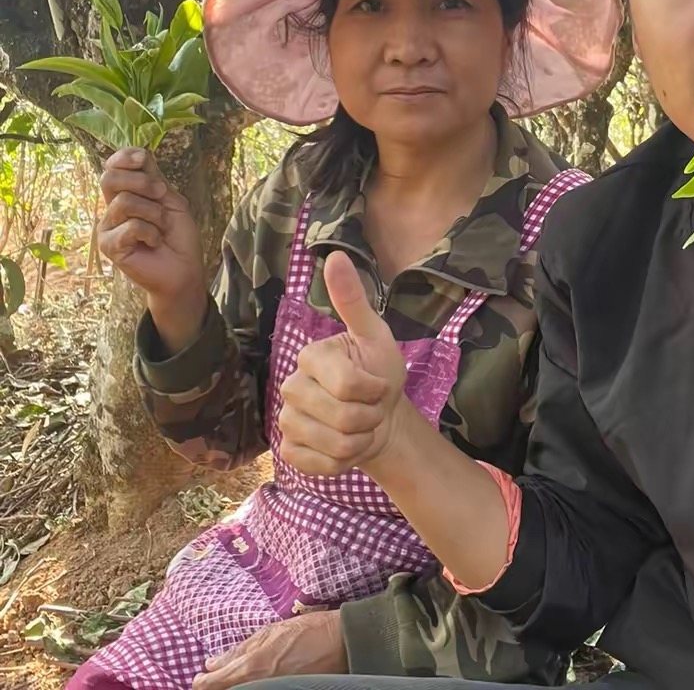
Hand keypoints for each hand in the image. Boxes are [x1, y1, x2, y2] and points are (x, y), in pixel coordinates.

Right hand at [99, 147, 204, 300]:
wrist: (184, 268)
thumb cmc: (179, 236)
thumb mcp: (171, 200)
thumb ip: (154, 178)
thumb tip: (139, 153)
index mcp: (126, 194)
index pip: (113, 166)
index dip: (124, 157)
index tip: (142, 159)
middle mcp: (112, 208)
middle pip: (109, 178)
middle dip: (142, 182)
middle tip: (162, 194)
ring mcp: (108, 227)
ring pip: (124, 202)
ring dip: (154, 213)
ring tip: (161, 228)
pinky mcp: (109, 245)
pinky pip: (130, 226)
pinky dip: (151, 232)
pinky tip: (154, 242)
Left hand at [191, 610, 346, 689]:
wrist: (341, 644)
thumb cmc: (308, 631)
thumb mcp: (271, 632)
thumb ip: (239, 650)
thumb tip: (212, 663)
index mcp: (253, 666)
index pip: (213, 685)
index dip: (202, 684)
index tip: (199, 679)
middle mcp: (258, 685)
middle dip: (216, 686)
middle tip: (212, 680)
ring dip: (233, 686)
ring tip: (233, 680)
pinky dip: (248, 688)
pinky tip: (251, 682)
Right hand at [279, 251, 407, 475]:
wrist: (380, 419)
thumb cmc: (379, 373)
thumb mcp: (376, 336)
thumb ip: (354, 300)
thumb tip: (335, 255)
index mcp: (312, 356)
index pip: (348, 386)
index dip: (376, 391)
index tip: (380, 385)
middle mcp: (290, 387)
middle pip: (344, 418)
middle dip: (371, 418)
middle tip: (372, 408)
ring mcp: (286, 421)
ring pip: (335, 445)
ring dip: (361, 441)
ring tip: (361, 426)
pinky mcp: (289, 452)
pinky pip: (320, 465)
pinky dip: (344, 462)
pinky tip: (347, 447)